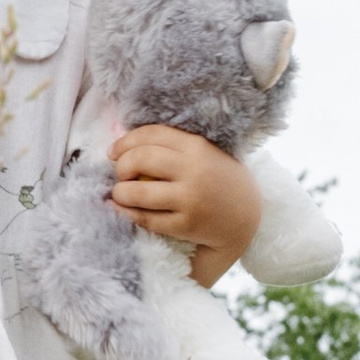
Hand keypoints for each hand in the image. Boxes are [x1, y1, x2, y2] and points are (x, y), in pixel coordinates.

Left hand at [110, 127, 261, 286]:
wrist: (245, 218)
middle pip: (140, 159)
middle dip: (121, 166)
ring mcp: (190, 199)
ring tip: (119, 193)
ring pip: (138, 192)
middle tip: (119, 174)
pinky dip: (127, 213)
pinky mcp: (185, 225)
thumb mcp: (205, 154)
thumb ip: (175, 147)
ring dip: (120, 192)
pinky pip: (146, 219)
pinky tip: (122, 209)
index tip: (113, 152)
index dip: (125, 141)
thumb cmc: (217, 180)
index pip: (152, 134)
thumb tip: (126, 145)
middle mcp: (194, 170)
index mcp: (197, 147)